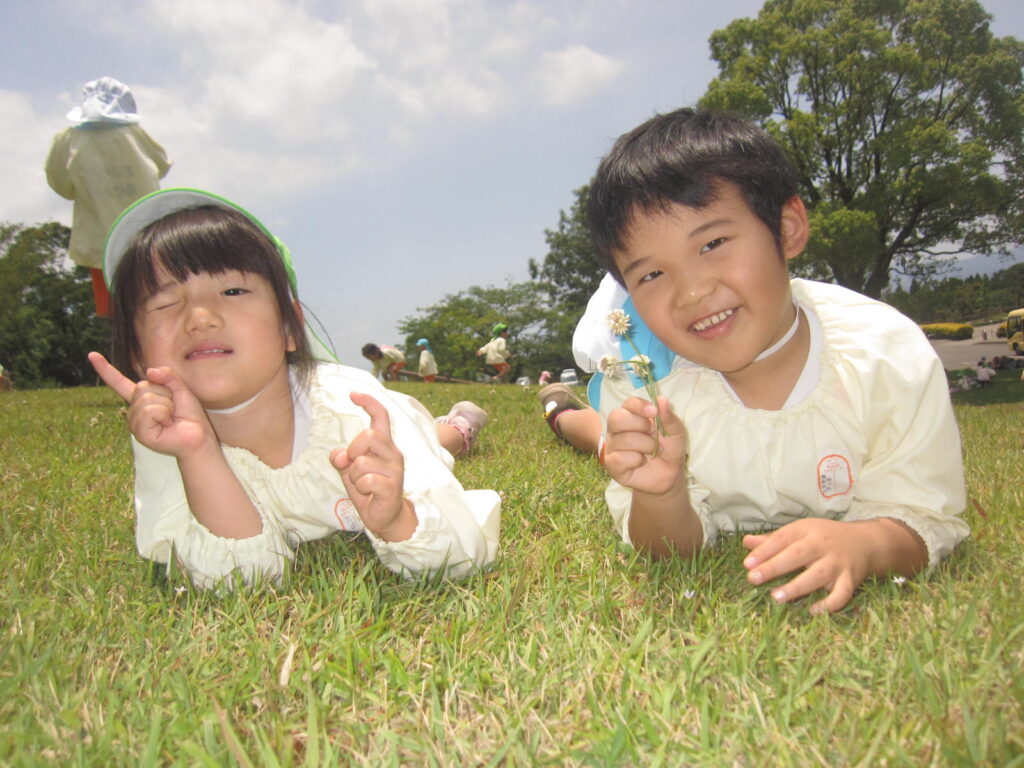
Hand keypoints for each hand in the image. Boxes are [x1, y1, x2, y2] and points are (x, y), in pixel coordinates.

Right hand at [88, 351, 215, 457]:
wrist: (198, 437)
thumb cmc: (189, 415)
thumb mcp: (181, 389)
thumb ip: (168, 375)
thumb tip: (149, 371)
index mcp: (141, 399)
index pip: (120, 382)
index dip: (106, 369)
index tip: (91, 355)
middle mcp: (134, 410)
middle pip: (142, 386)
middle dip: (165, 393)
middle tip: (173, 409)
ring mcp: (135, 422)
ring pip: (146, 398)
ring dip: (167, 405)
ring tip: (171, 418)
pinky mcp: (140, 433)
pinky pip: (150, 410)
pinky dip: (164, 413)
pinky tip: (167, 424)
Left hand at [330, 392, 415, 540]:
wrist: (385, 517)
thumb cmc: (368, 490)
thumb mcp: (349, 471)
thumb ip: (342, 458)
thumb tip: (339, 456)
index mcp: (384, 445)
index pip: (381, 416)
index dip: (368, 403)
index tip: (353, 394)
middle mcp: (393, 453)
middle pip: (369, 435)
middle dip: (353, 449)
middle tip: (353, 464)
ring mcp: (395, 470)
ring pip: (362, 461)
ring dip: (354, 476)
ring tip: (362, 485)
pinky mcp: (392, 486)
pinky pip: (366, 480)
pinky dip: (360, 488)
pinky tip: (368, 494)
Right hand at [604, 395, 687, 494]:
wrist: (669, 475)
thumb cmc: (669, 450)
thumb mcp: (676, 432)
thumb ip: (669, 417)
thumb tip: (661, 399)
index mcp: (631, 416)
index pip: (628, 403)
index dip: (639, 406)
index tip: (654, 412)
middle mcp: (617, 429)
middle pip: (616, 418)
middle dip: (639, 425)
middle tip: (652, 434)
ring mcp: (612, 446)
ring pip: (623, 439)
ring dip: (645, 446)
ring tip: (653, 451)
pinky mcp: (612, 464)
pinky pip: (620, 458)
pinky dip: (636, 460)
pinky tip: (641, 462)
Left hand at [742, 518, 875, 614]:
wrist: (866, 542)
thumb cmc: (824, 537)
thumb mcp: (800, 532)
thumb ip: (773, 540)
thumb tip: (746, 543)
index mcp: (806, 531)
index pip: (782, 539)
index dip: (764, 551)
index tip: (747, 564)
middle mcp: (822, 545)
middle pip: (797, 555)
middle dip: (774, 567)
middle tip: (753, 578)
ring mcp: (837, 563)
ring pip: (817, 575)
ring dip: (797, 587)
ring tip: (776, 597)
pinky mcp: (851, 579)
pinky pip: (842, 593)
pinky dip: (829, 604)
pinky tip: (812, 612)